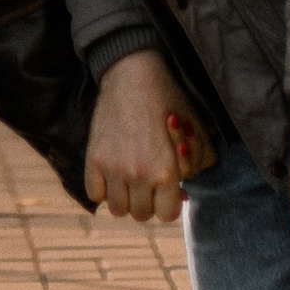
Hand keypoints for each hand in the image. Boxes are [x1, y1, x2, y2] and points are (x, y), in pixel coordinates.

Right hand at [85, 51, 216, 220]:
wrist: (134, 75)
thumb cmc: (169, 101)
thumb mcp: (195, 132)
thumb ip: (196, 166)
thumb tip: (182, 197)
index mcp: (166, 171)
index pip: (166, 215)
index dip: (168, 204)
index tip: (165, 193)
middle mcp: (139, 174)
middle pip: (141, 214)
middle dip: (147, 202)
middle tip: (147, 185)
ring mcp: (113, 168)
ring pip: (118, 209)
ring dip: (124, 199)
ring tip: (129, 181)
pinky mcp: (93, 158)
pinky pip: (95, 194)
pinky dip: (103, 189)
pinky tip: (111, 174)